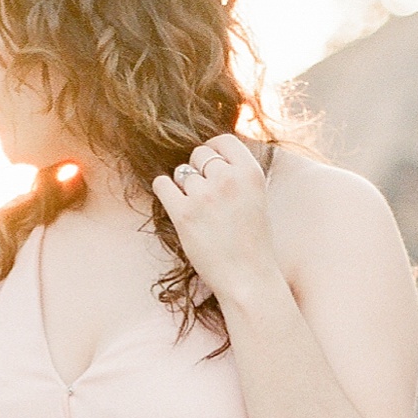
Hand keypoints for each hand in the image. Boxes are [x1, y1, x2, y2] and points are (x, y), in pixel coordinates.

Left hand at [149, 135, 278, 304]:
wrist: (248, 277)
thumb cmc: (251, 242)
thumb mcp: (255, 197)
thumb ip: (236, 175)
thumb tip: (209, 155)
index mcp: (250, 172)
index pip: (223, 140)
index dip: (213, 149)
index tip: (209, 163)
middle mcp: (227, 179)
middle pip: (199, 153)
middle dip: (197, 169)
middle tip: (203, 194)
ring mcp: (204, 196)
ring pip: (181, 173)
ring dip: (184, 187)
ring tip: (198, 210)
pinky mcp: (184, 214)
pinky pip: (162, 185)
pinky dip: (164, 191)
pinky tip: (174, 203)